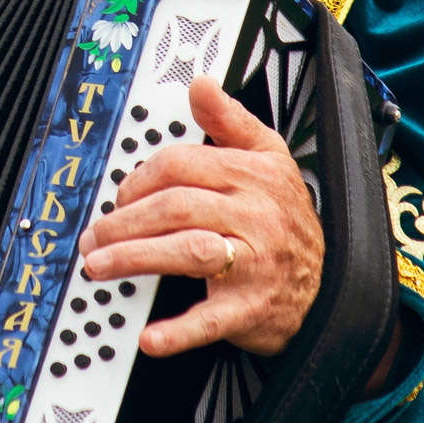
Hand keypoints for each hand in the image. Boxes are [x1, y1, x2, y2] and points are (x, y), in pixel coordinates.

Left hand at [75, 76, 322, 355]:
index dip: (138, 180)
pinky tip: (150, 338)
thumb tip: (200, 84)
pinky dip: (179, 331)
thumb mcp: (270, 158)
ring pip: (187, 251)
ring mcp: (255, 263)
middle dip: (124, 220)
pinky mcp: (253, 309)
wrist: (330, 287)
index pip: (181, 165)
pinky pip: (212, 319)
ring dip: (135, 258)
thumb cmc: (287, 220)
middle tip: (93, 237)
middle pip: (175, 207)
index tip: (117, 197)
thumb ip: (230, 121)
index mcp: (253, 174)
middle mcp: (255, 214)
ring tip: (99, 266)